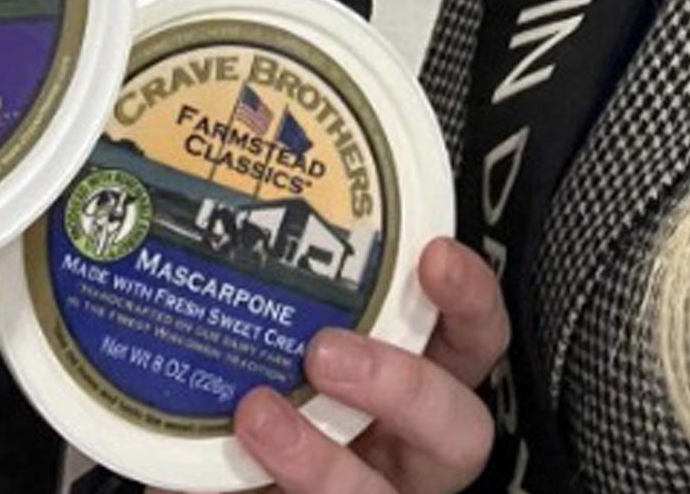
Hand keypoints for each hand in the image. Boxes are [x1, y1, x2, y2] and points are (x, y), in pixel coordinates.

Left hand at [155, 237, 506, 493]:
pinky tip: (213, 469)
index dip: (470, 300)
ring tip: (256, 415)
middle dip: (403, 387)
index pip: (476, 339)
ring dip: (322, 464)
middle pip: (460, 430)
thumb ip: (287, 293)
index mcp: (421, 382)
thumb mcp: (290, 331)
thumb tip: (229, 223)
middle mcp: (413, 450)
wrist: (222, 465)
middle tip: (325, 351)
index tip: (433, 256)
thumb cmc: (267, 379)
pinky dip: (253, 492)